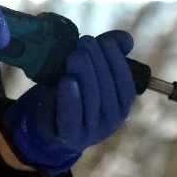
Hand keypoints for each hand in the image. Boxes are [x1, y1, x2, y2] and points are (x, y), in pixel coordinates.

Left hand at [1, 31, 136, 173]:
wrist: (50, 121)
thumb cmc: (75, 92)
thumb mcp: (91, 72)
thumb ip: (107, 54)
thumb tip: (126, 39)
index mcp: (121, 105)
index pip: (125, 84)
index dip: (117, 62)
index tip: (105, 41)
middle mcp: (112, 120)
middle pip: (108, 91)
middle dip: (98, 62)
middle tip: (85, 41)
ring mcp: (93, 131)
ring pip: (92, 102)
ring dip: (85, 75)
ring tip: (75, 54)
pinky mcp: (71, 137)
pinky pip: (73, 118)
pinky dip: (71, 99)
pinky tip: (67, 80)